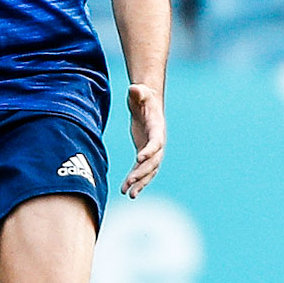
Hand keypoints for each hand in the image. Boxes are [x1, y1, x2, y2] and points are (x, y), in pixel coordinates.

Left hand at [122, 82, 165, 197]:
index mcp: (157, 128)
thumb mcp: (140, 92)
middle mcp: (158, 142)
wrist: (147, 103)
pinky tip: (125, 190)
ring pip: (149, 171)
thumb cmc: (142, 96)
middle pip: (153, 161)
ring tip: (129, 194)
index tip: (139, 159)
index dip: (149, 151)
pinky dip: (135, 180)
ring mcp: (152, 150)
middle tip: (131, 181)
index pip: (156, 142)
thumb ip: (137, 92)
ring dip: (140, 183)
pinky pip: (141, 170)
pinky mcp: (145, 154)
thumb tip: (134, 88)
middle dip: (143, 172)